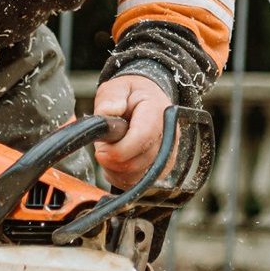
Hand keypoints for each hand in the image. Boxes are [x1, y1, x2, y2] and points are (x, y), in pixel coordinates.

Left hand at [92, 74, 172, 188]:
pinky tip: (117, 160)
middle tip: (102, 147)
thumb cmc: (132, 95)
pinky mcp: (161, 170)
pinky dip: (120, 176)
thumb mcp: (118, 86)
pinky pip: (136, 183)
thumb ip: (111, 97)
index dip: (117, 150)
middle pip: (137, 163)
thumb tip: (107, 112)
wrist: (149, 100)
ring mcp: (167, 156)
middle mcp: (168, 137)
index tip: (101, 149)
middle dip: (112, 159)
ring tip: (111, 150)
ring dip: (115, 169)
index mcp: (158, 113)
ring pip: (135, 177)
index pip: (141, 139)